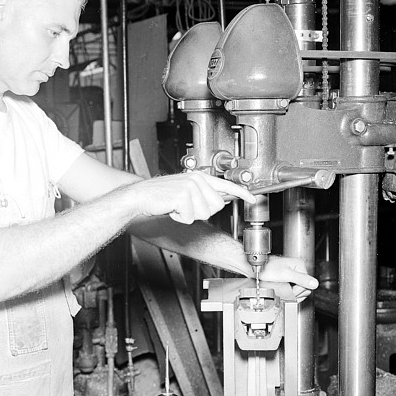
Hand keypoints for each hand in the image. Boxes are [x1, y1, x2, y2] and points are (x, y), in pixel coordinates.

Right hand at [131, 171, 255, 223]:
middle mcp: (197, 179)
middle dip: (202, 211)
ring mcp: (190, 186)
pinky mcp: (183, 196)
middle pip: (216, 205)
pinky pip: (191, 217)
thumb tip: (221, 199)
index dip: (242, 193)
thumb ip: (205, 193)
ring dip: (190, 215)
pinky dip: (180, 218)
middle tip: (186, 206)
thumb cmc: (162, 196)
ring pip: (205, 213)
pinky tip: (172, 209)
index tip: (253, 199)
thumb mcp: (186, 191)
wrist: (141, 196)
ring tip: (177, 206)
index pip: (226, 185)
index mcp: (200, 176)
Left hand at [259, 255, 318, 301]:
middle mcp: (297, 268)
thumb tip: (314, 284)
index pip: (307, 284)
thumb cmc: (266, 269)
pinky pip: (293, 288)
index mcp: (299, 265)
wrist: (256, 269)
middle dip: (295, 292)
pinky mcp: (288, 278)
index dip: (298, 290)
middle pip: (304, 287)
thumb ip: (300, 279)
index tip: (290, 290)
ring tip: (283, 290)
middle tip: (285, 291)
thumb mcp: (284, 274)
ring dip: (292, 293)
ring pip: (299, 289)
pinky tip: (283, 292)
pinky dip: (289, 292)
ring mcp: (293, 274)